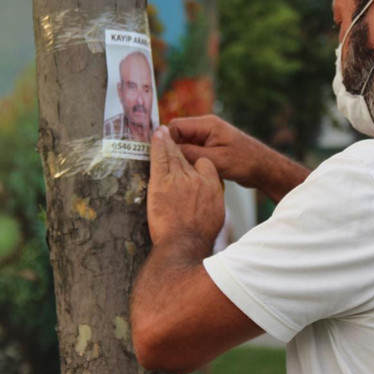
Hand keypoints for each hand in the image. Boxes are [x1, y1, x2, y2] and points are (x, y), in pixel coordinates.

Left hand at [147, 126, 224, 251]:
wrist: (184, 242)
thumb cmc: (200, 235)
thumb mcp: (217, 217)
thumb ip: (213, 202)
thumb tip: (209, 201)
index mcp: (212, 185)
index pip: (205, 164)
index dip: (197, 163)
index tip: (191, 164)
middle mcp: (196, 178)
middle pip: (187, 156)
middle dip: (179, 145)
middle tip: (172, 135)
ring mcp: (177, 178)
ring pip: (172, 154)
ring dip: (166, 140)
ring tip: (162, 131)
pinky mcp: (160, 181)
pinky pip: (159, 158)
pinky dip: (157, 144)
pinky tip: (155, 136)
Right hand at [168, 115, 266, 187]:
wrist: (264, 168)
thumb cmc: (245, 162)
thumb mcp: (216, 160)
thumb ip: (191, 154)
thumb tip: (168, 150)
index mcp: (207, 124)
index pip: (175, 126)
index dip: (166, 141)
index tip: (162, 157)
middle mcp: (205, 127)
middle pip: (177, 135)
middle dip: (172, 150)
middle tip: (169, 168)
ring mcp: (208, 137)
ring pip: (184, 144)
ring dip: (181, 157)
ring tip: (180, 172)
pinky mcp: (210, 147)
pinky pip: (192, 151)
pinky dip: (189, 160)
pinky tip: (190, 173)